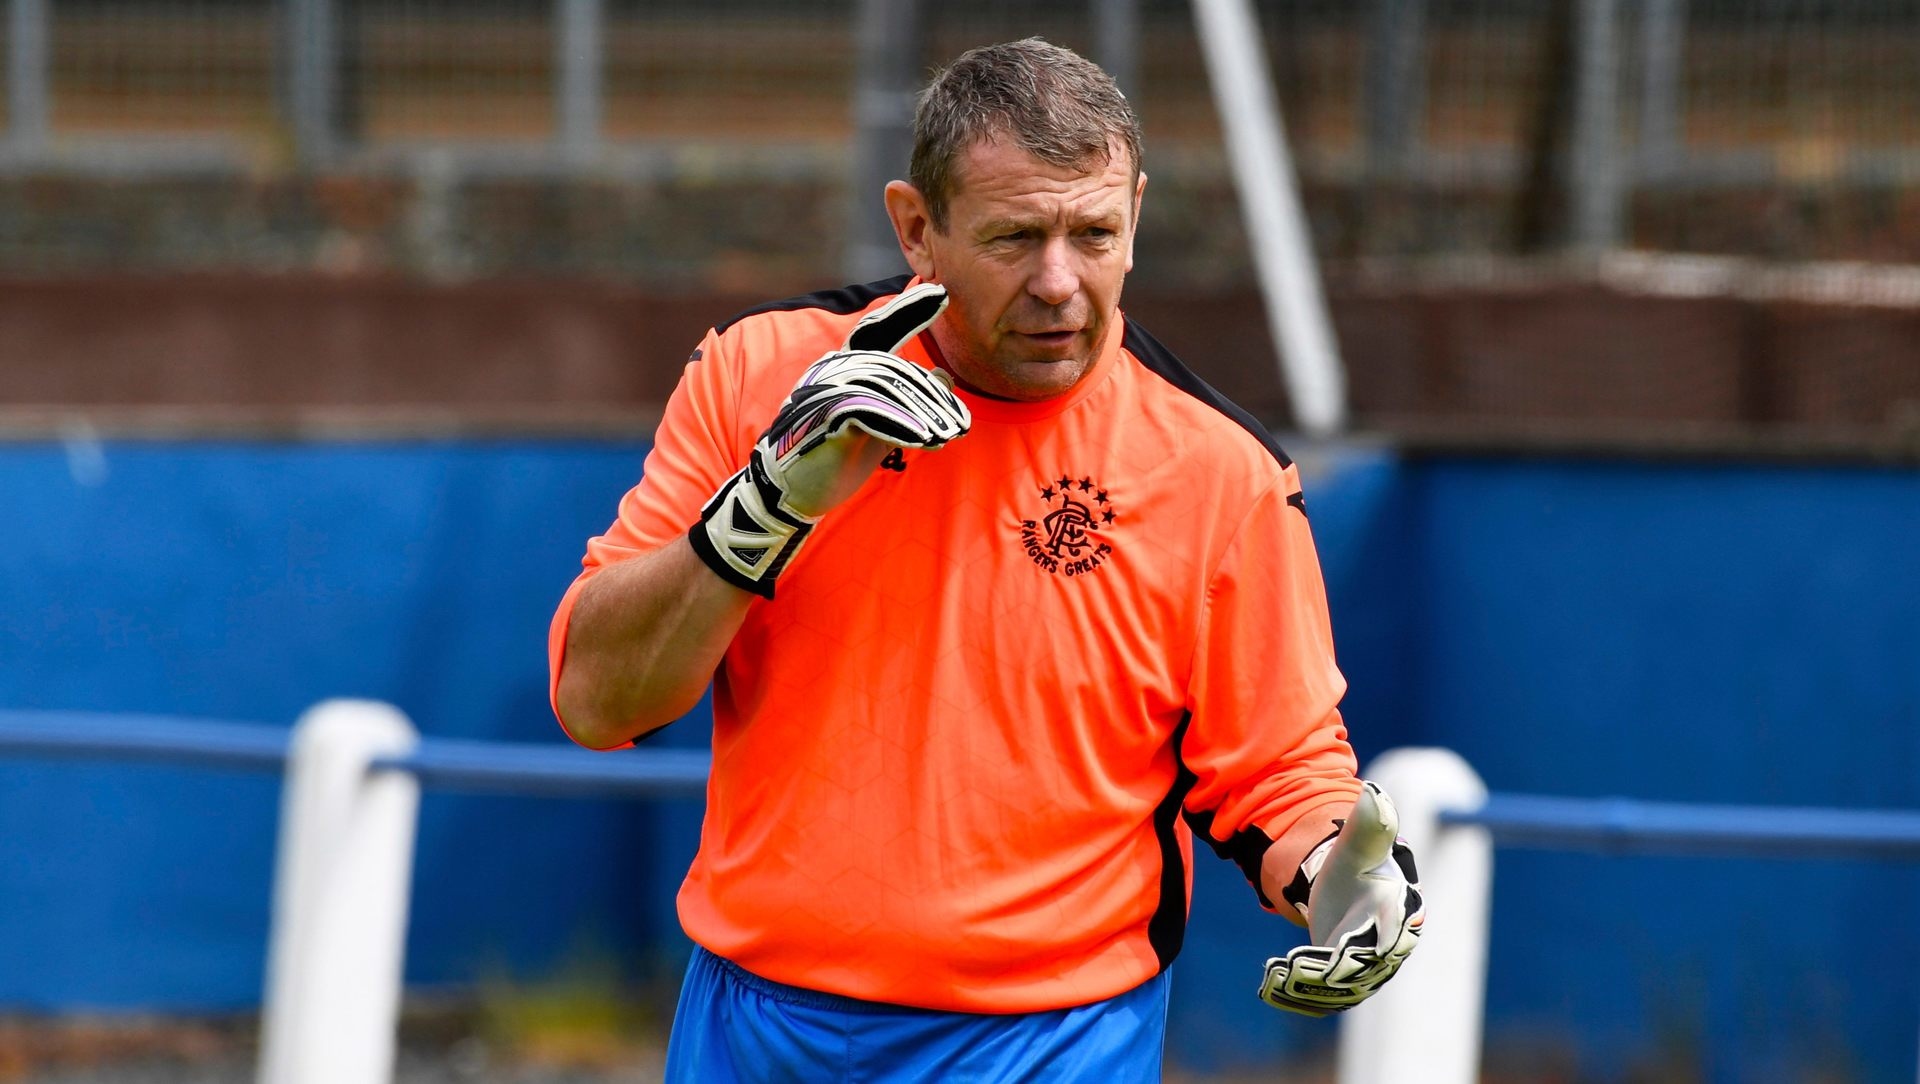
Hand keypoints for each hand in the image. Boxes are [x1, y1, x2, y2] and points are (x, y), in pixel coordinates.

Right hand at [689, 282, 970, 597]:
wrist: (795, 490)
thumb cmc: (838, 453)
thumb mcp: (882, 422)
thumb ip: (908, 399)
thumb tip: (944, 377)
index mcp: (842, 366)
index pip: (878, 329)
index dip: (907, 310)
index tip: (940, 292)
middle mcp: (830, 370)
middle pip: (892, 368)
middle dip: (931, 397)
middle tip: (960, 426)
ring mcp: (823, 391)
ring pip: (883, 387)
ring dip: (921, 414)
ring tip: (947, 438)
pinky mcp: (821, 417)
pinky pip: (868, 411)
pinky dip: (900, 425)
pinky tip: (923, 442)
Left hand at [1258, 782, 1423, 1017]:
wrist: (1339, 883)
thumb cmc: (1354, 860)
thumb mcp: (1360, 840)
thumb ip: (1371, 822)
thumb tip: (1374, 793)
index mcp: (1399, 910)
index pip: (1398, 930)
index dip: (1383, 941)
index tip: (1359, 948)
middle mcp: (1389, 944)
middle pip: (1370, 966)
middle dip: (1341, 969)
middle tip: (1307, 963)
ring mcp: (1366, 966)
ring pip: (1347, 986)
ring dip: (1316, 987)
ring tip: (1283, 978)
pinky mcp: (1342, 979)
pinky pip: (1329, 996)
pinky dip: (1303, 997)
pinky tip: (1273, 988)